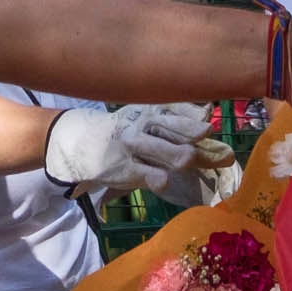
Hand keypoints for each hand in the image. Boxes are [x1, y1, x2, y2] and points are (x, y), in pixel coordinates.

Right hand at [45, 101, 210, 193]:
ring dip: (172, 153)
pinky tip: (164, 182)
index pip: (174, 109)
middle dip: (189, 130)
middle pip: (167, 125)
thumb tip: (209, 120)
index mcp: (151, 111)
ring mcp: (130, 145)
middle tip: (207, 131)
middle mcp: (141, 124)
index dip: (191, 113)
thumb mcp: (146, 121)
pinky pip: (139, 172)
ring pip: (153, 148)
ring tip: (189, 158)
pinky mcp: (122, 168)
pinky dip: (153, 177)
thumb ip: (177, 123)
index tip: (208, 116)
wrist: (82, 143)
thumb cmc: (126, 133)